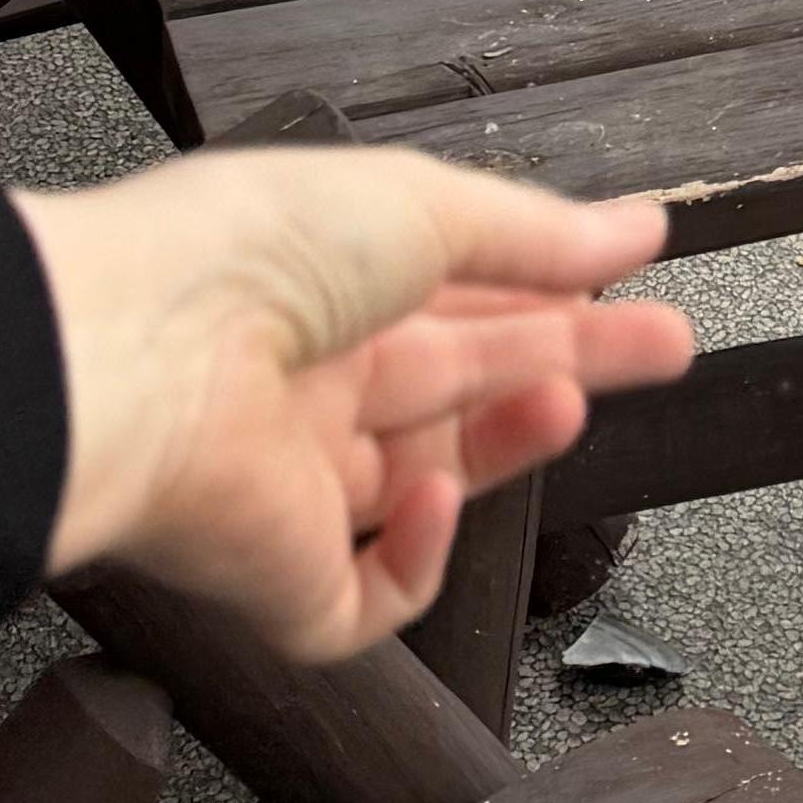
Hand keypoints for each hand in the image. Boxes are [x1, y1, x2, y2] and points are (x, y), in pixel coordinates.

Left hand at [15, 147, 694, 660]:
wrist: (136, 358)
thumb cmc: (253, 253)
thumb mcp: (425, 206)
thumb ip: (536, 236)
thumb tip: (634, 230)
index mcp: (319, 281)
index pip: (456, 294)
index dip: (549, 288)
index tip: (636, 279)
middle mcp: (302, 379)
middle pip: (458, 382)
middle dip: (566, 362)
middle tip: (667, 349)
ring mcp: (287, 484)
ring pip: (423, 481)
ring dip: (504, 441)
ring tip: (569, 408)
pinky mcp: (275, 580)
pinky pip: (366, 596)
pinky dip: (418, 554)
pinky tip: (437, 495)